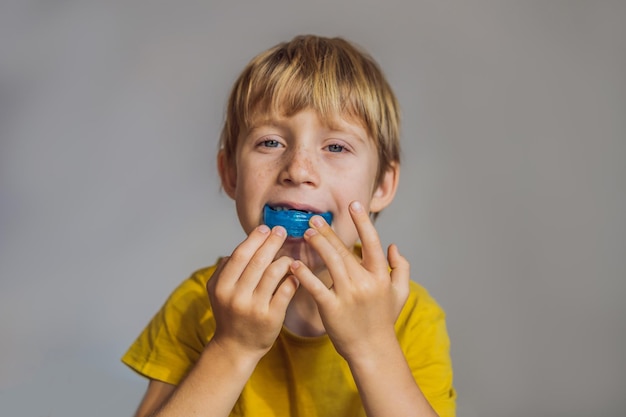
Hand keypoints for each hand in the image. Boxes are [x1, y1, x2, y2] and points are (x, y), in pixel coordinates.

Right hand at [207, 225, 298, 358]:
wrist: (236, 348)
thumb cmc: (230, 314)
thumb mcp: (218, 291)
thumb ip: (224, 268)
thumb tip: (241, 246)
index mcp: (222, 286)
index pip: (240, 255)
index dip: (254, 239)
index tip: (266, 228)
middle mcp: (237, 296)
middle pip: (258, 261)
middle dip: (272, 242)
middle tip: (282, 231)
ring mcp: (255, 308)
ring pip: (274, 273)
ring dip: (284, 260)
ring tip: (289, 257)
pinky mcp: (271, 318)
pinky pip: (286, 291)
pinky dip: (292, 279)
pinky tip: (296, 274)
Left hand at [289, 200, 409, 359]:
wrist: (372, 349)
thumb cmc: (383, 319)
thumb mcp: (399, 293)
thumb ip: (401, 268)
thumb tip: (393, 246)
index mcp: (380, 276)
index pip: (372, 242)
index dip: (363, 222)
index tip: (353, 205)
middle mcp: (365, 283)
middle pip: (345, 250)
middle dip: (328, 232)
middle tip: (314, 218)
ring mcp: (349, 296)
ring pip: (331, 263)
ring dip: (318, 245)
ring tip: (307, 233)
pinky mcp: (332, 309)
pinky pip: (316, 287)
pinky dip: (304, 274)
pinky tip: (294, 264)